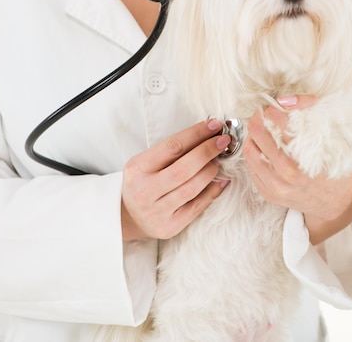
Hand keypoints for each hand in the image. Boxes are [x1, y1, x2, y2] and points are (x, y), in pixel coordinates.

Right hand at [121, 119, 230, 240]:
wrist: (128, 215)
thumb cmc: (143, 181)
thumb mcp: (146, 162)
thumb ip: (171, 151)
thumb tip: (207, 135)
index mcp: (137, 168)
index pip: (172, 147)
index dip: (196, 134)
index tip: (214, 125)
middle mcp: (144, 191)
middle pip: (183, 168)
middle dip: (207, 152)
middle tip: (223, 141)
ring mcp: (156, 211)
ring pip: (191, 188)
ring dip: (210, 171)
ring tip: (219, 160)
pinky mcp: (169, 227)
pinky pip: (197, 207)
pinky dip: (213, 191)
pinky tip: (221, 181)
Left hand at [242, 95, 351, 244]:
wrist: (336, 203)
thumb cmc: (334, 168)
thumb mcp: (331, 140)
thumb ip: (310, 115)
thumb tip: (284, 101)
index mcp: (304, 160)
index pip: (278, 125)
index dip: (273, 110)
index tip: (275, 106)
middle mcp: (286, 176)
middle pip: (257, 134)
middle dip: (259, 119)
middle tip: (265, 115)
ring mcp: (274, 187)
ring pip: (249, 150)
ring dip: (254, 136)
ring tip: (264, 131)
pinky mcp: (267, 193)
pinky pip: (250, 166)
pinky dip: (256, 153)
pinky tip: (266, 150)